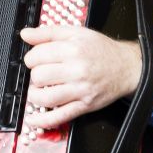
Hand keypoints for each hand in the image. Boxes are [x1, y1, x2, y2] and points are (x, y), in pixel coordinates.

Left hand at [20, 25, 141, 128]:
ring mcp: (80, 90)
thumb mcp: (76, 32)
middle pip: (39, 76)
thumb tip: (25, 34)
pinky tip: (33, 118)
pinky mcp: (84, 106)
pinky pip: (60, 116)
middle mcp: (76, 70)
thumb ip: (48, 33)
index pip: (37, 56)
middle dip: (35, 75)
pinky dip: (43, 120)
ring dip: (35, 95)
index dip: (32, 58)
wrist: (126, 67)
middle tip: (41, 73)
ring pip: (45, 97)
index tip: (35, 59)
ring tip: (38, 90)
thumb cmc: (101, 50)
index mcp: (72, 49)